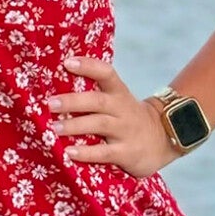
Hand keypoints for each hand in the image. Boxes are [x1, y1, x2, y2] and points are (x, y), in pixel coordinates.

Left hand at [47, 54, 178, 176]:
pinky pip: (105, 152)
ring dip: (74, 125)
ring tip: (53, 128)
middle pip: (97, 100)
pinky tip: (69, 152)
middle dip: (73, 101)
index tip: (67, 63)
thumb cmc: (128, 118)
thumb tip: (56, 87)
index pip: (106, 73)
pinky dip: (86, 153)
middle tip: (50, 103)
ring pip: (99, 124)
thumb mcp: (119, 101)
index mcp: (118, 93)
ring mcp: (125, 130)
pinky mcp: (127, 152)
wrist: (164, 139)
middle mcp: (122, 108)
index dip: (88, 66)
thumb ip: (96, 95)